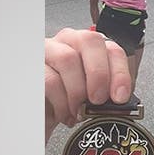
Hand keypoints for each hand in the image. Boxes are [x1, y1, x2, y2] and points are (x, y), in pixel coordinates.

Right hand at [44, 28, 132, 142]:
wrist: (42, 114)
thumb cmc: (69, 102)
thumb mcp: (92, 98)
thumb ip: (107, 94)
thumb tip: (120, 102)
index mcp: (91, 48)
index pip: (112, 48)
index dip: (120, 73)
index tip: (120, 96)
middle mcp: (70, 42)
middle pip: (89, 40)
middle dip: (98, 73)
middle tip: (98, 100)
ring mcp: (48, 50)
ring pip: (68, 58)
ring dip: (77, 91)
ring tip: (78, 111)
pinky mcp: (32, 67)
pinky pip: (49, 79)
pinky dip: (61, 102)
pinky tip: (64, 114)